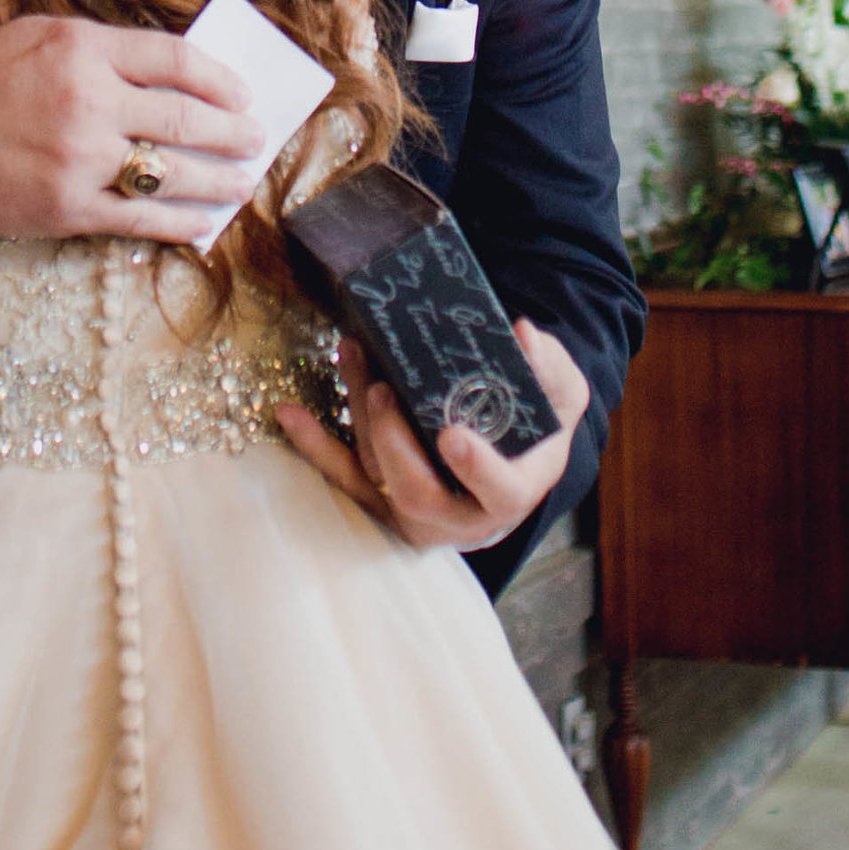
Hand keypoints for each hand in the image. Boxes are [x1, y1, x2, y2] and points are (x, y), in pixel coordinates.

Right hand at [0, 15, 263, 248]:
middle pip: (183, 118)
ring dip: (219, 179)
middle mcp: (86, 101)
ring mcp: (79, 159)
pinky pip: (140, 218)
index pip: (174, 59)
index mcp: (81, 49)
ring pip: (171, 173)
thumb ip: (103, 49)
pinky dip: (180, 222)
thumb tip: (172, 70)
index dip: (219, 78)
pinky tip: (203, 222)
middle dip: (231, 131)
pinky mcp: (68, 208)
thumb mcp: (38, 37)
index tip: (241, 92)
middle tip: (257, 138)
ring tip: (244, 181)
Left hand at [276, 324, 589, 551]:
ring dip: (357, 413)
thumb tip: (525, 334)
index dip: (476, 469)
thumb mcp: (560, 399)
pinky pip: (342, 476)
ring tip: (352, 353)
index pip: (498, 492)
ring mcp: (411, 512)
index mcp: (509, 494)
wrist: (508, 458)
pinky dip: (313, 445)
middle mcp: (457, 516)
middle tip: (383, 389)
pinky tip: (288, 412)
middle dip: (393, 440)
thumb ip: (551, 370)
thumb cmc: (537, 430)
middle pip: (416, 489)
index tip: (452, 434)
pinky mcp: (379, 497)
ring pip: (375, 471)